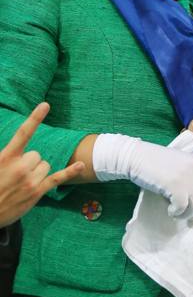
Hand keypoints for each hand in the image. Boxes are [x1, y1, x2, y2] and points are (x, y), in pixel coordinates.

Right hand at [0, 103, 84, 227]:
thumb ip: (6, 155)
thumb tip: (17, 152)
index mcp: (5, 157)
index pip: (23, 133)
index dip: (35, 118)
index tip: (46, 105)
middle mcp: (19, 167)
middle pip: (37, 154)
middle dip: (29, 162)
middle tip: (15, 175)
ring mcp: (30, 180)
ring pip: (45, 165)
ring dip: (37, 172)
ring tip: (22, 183)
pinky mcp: (37, 191)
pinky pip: (57, 178)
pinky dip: (70, 172)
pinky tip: (82, 165)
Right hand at [93, 134, 192, 218]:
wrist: (136, 156)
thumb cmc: (156, 163)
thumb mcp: (181, 163)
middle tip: (188, 215)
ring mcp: (187, 177)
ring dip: (187, 214)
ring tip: (177, 213)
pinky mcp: (174, 185)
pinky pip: (183, 207)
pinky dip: (177, 213)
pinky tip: (170, 211)